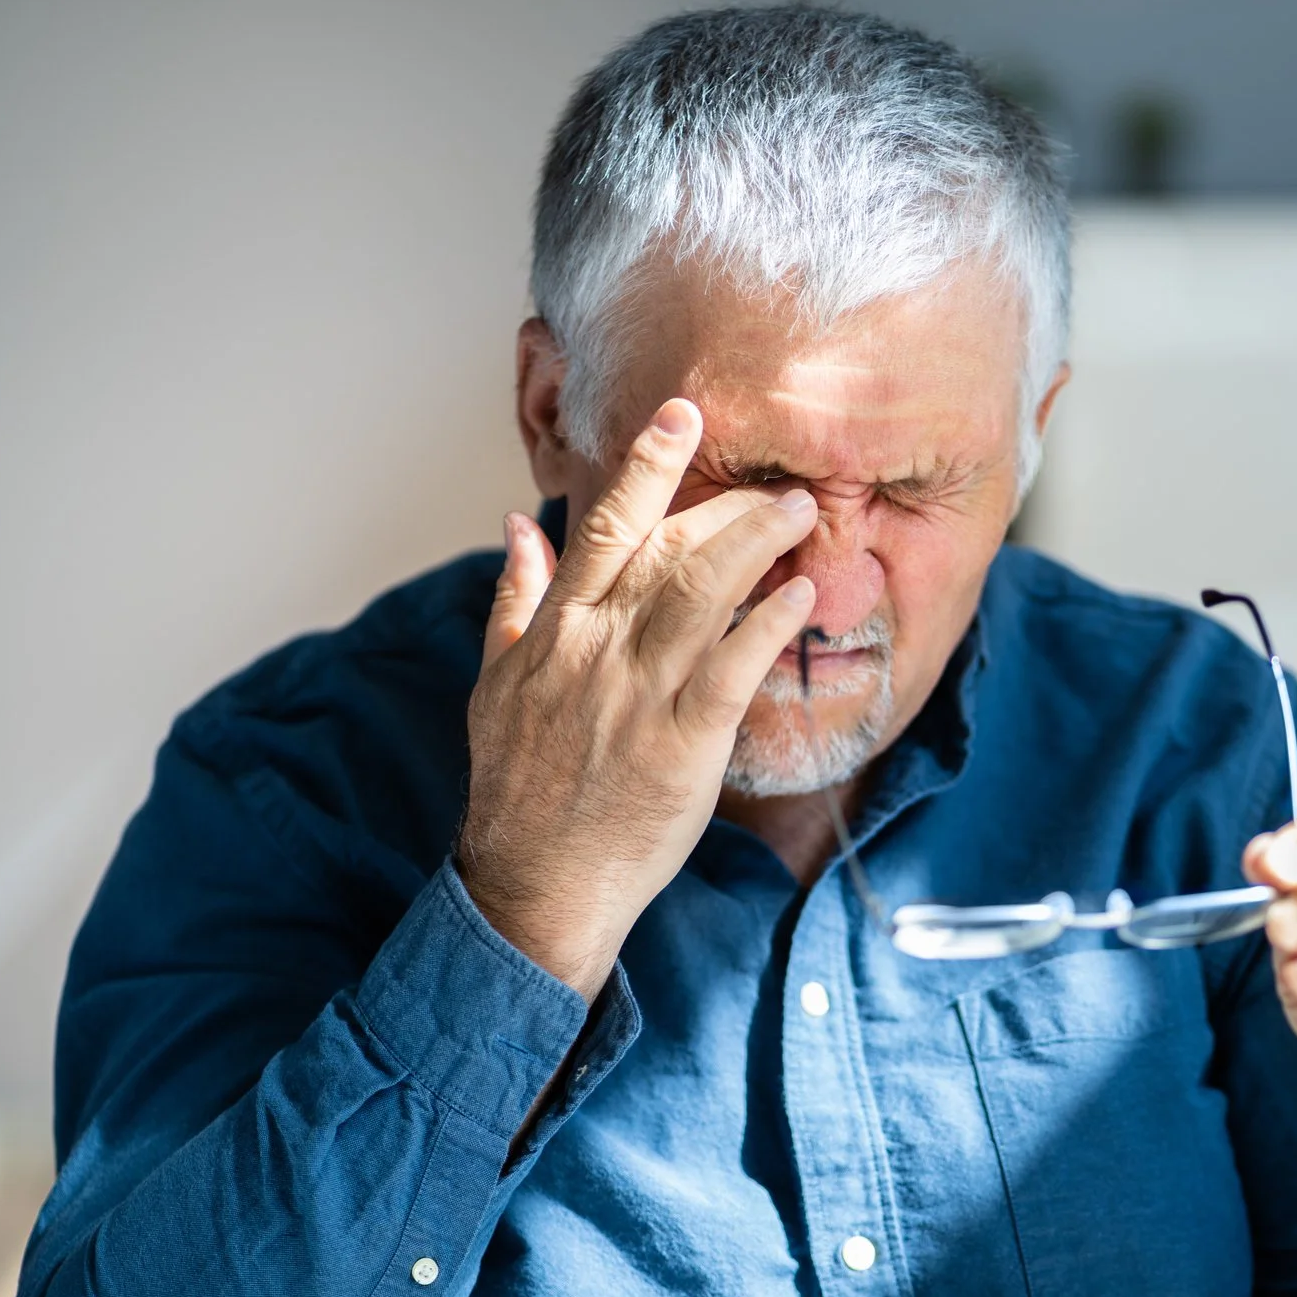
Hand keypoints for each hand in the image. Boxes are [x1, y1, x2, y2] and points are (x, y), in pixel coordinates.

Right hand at [455, 398, 816, 999]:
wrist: (535, 883)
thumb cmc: (519, 789)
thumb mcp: (495, 684)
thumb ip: (515, 600)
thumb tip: (517, 526)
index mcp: (555, 630)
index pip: (602, 525)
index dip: (646, 464)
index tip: (683, 413)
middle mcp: (595, 650)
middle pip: (667, 548)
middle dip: (729, 504)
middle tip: (781, 483)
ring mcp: (638, 697)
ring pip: (701, 593)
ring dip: (757, 544)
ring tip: (802, 514)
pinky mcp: (680, 747)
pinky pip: (731, 670)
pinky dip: (767, 625)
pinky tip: (802, 594)